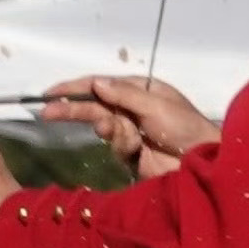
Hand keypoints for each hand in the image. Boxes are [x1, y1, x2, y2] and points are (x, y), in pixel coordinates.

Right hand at [41, 74, 216, 180]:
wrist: (201, 164)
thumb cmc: (184, 128)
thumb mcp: (156, 106)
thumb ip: (124, 95)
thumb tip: (97, 83)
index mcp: (139, 89)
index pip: (100, 85)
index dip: (74, 88)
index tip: (51, 93)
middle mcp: (132, 108)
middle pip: (94, 105)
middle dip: (72, 109)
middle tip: (46, 112)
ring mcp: (131, 131)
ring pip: (103, 127)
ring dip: (111, 131)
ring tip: (128, 137)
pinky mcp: (131, 154)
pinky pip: (115, 147)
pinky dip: (123, 147)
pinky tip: (137, 149)